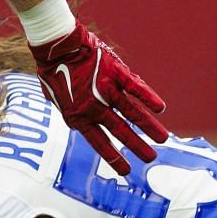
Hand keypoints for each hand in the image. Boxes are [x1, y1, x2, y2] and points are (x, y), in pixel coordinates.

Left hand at [29, 23, 167, 175]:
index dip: (113, 158)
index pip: (99, 143)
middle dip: (137, 146)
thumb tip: (77, 120)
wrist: (55, 46)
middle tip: (150, 158)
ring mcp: (105, 89)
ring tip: (163, 138)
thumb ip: (72, 110)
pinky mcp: (114, 72)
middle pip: (120, 131)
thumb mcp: (57, 98)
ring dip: (149, 126)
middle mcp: (93, 107)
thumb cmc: (53, 71)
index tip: (126, 171)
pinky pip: (135, 87)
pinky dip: (148, 97)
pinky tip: (160, 107)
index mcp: (78, 117)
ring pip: (132, 112)